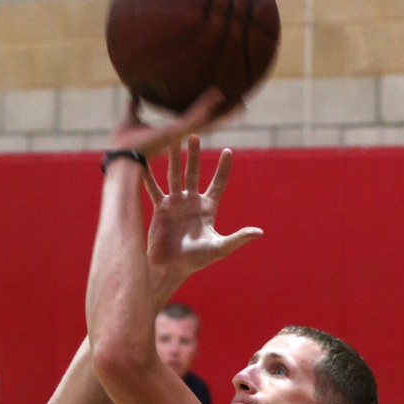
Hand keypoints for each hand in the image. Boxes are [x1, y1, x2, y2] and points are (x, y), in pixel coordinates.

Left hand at [107, 90, 226, 161]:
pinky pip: (197, 117)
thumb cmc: (123, 144)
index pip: (193, 123)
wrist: (120, 157)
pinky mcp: (178, 133)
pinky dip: (206, 105)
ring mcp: (180, 136)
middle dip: (222, 115)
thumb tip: (133, 91)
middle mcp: (179, 137)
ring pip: (208, 123)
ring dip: (224, 113)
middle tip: (237, 106)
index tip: (217, 105)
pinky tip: (218, 94)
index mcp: (171, 135)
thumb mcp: (130, 117)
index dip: (205, 114)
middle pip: (206, 124)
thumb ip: (134, 106)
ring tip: (240, 104)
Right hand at [145, 136, 261, 288]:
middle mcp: (191, 202)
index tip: (228, 151)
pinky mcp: (160, 208)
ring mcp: (175, 203)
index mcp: (207, 208)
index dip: (223, 169)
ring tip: (172, 139)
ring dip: (173, 158)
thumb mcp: (219, 248)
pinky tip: (144, 161)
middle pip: (194, 173)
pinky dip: (149, 176)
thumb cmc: (196, 260)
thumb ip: (238, 238)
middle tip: (194, 135)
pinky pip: (154, 188)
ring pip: (175, 175)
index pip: (218, 183)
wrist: (170, 268)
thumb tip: (259, 233)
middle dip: (194, 155)